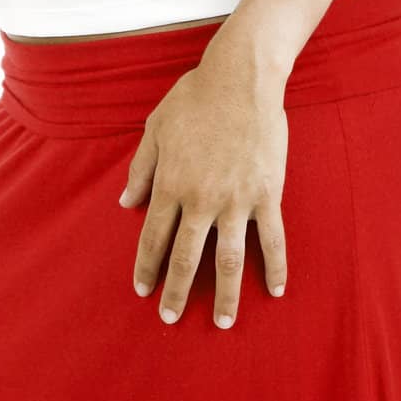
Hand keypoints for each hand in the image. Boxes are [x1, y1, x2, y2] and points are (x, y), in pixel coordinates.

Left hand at [118, 52, 288, 328]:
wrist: (240, 78)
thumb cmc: (195, 97)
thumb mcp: (156, 128)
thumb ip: (141, 168)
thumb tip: (126, 203)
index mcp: (172, 183)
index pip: (154, 237)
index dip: (147, 267)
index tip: (144, 291)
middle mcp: (201, 199)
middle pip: (187, 258)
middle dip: (177, 292)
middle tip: (171, 319)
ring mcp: (236, 200)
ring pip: (229, 260)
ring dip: (226, 295)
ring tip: (224, 322)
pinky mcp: (266, 194)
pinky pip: (272, 239)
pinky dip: (274, 267)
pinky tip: (275, 290)